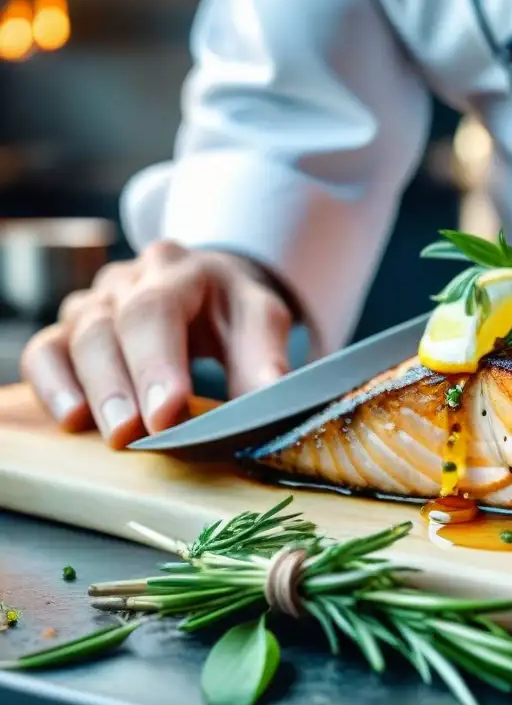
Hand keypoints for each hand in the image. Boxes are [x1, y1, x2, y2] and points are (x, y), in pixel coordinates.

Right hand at [20, 242, 294, 447]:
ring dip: (95, 391)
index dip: (158, 363)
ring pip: (79, 340)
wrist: (208, 288)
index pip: (158, 310)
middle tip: (133, 431)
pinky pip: (46, 353)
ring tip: (115, 434)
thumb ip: (264, 357)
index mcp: (179, 270)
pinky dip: (53, 386)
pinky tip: (71, 417)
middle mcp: (128, 281)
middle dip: (122, 382)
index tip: (169, 411)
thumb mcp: (259, 320)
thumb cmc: (231, 311)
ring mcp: (94, 304)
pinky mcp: (70, 331)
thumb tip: (272, 398)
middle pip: (112, 325)